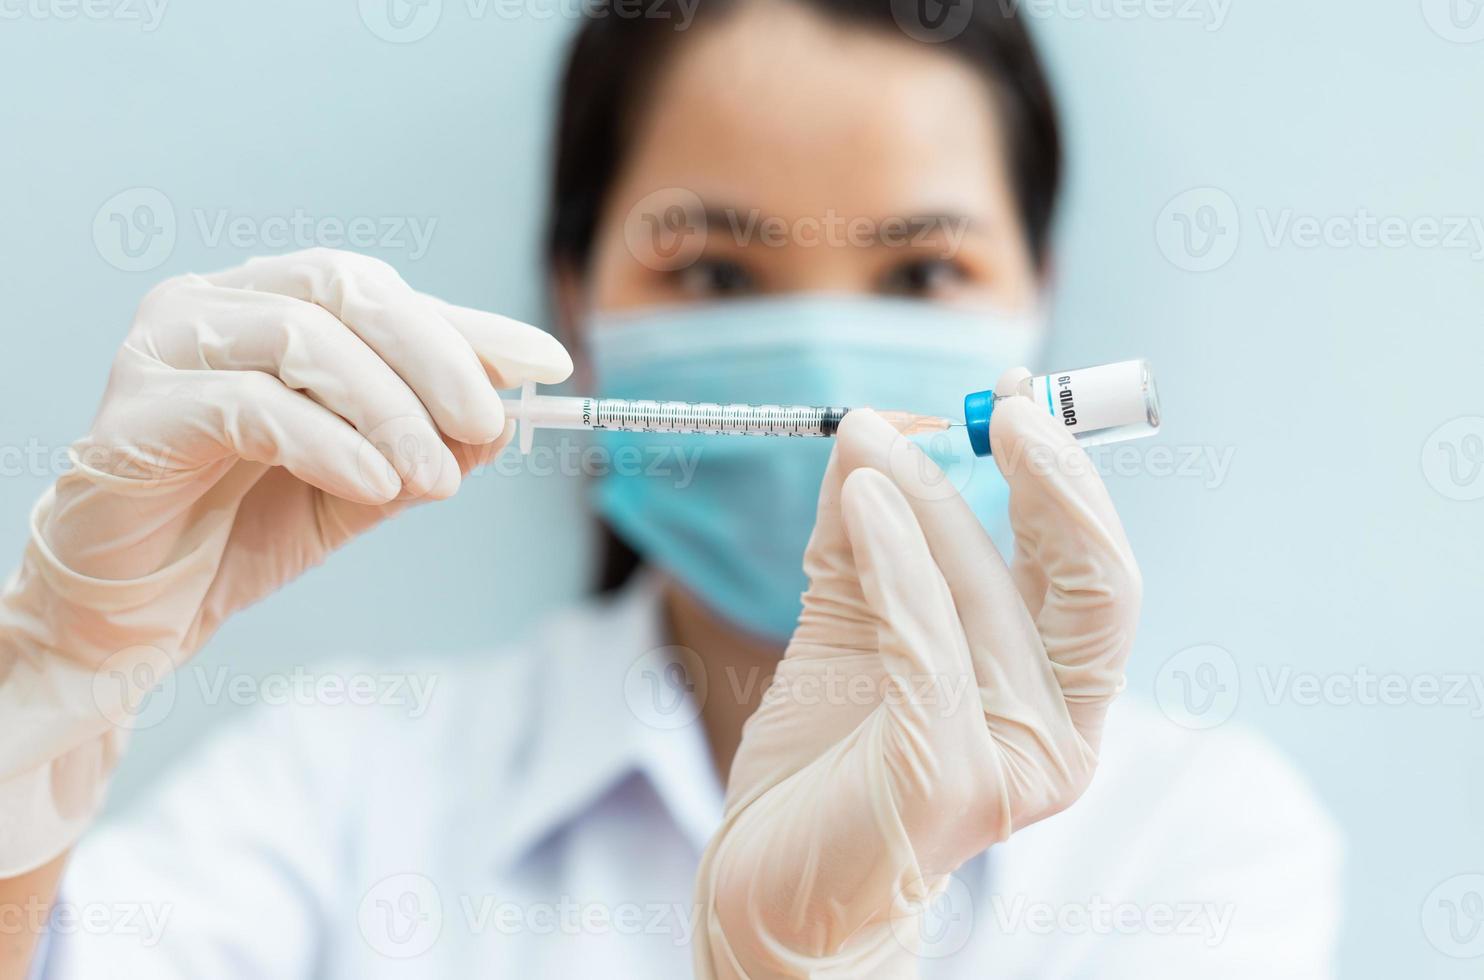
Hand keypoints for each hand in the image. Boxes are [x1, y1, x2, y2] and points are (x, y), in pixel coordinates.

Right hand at [0, 248, 570, 874]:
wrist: (135, 614)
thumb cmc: (243, 530)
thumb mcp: (364, 486)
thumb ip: (427, 446)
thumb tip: (508, 415)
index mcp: (270, 305)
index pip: (383, 293)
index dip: (471, 326)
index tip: (549, 365)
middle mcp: (214, 304)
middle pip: (346, 290)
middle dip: (438, 357)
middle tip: (493, 425)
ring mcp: (167, 348)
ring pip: (305, 339)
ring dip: (391, 409)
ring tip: (437, 478)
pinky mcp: (136, 412)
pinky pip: (252, 406)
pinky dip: (330, 442)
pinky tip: (376, 484)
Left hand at [693, 370, 1141, 977]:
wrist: (773, 878)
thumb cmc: (825, 753)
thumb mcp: (850, 615)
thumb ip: (867, 528)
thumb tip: (868, 427)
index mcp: (1055, 686)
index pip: (1091, 570)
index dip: (1066, 478)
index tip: (1018, 397)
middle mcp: (1060, 729)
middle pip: (1097, 585)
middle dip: (1058, 482)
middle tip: (1004, 403)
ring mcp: (1014, 764)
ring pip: (992, 601)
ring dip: (936, 504)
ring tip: (871, 440)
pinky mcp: (949, 783)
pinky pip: (929, 647)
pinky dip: (900, 562)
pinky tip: (865, 498)